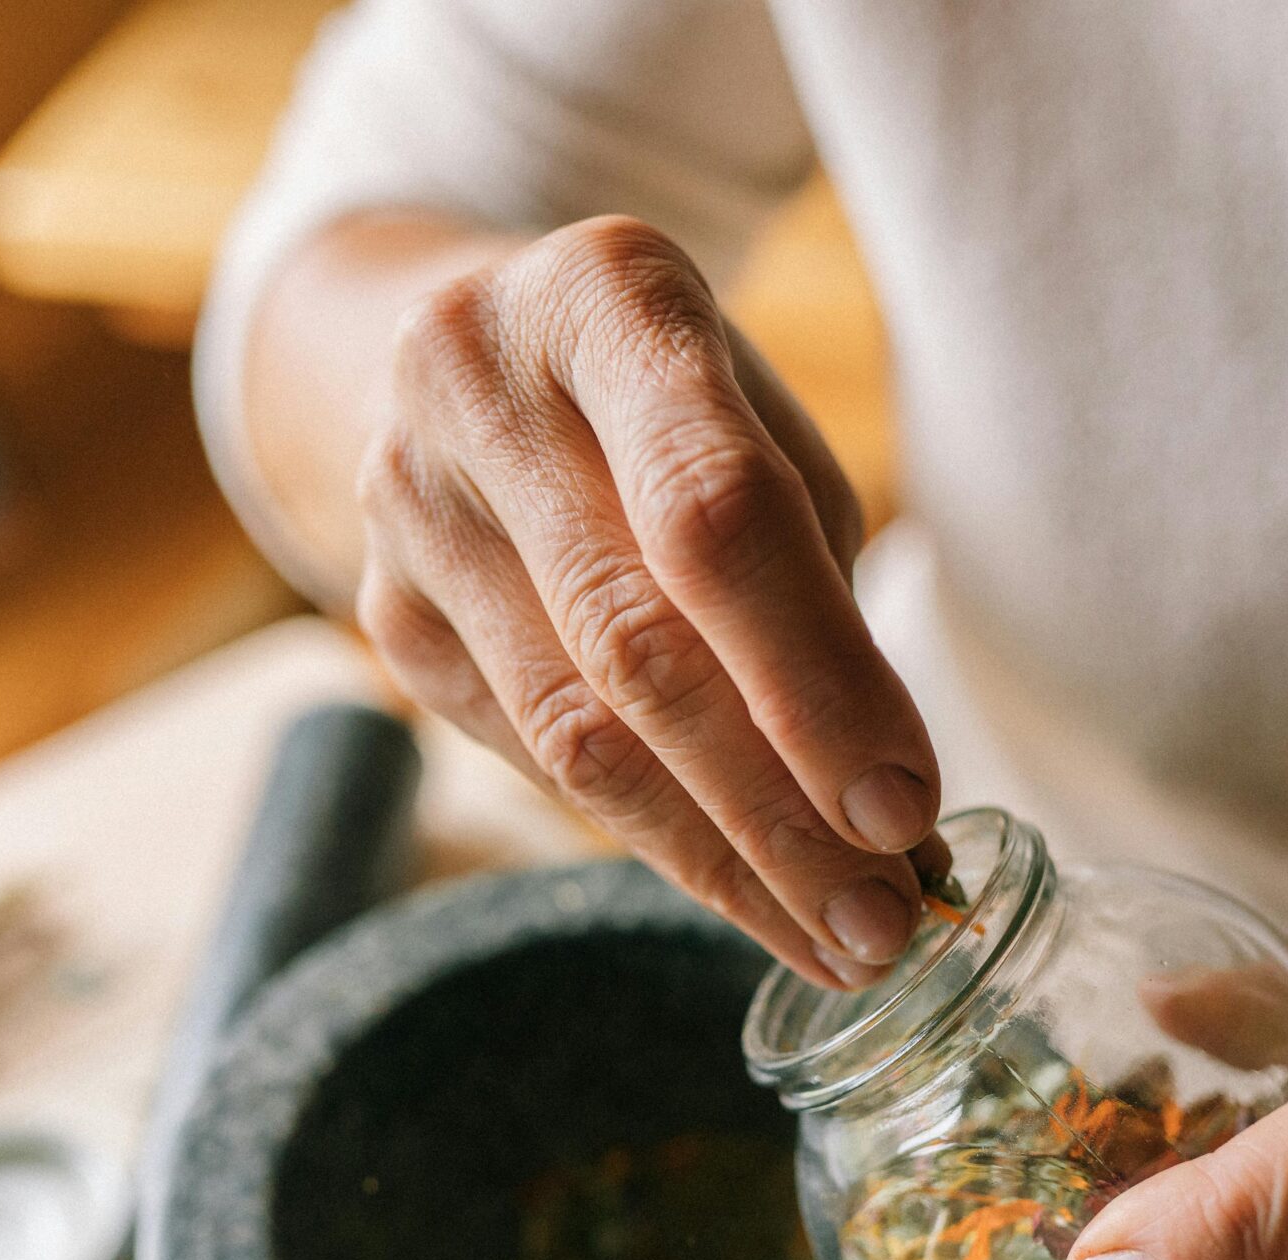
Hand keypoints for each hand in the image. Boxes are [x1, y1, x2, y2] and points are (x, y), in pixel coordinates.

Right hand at [352, 214, 939, 986]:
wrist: (471, 352)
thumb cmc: (670, 398)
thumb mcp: (759, 416)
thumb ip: (812, 577)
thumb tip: (888, 810)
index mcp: (605, 295)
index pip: (713, 514)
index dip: (814, 678)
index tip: (905, 810)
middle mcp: (473, 386)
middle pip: (636, 645)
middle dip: (779, 811)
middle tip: (886, 924)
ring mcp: (405, 507)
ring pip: (572, 736)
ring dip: (719, 859)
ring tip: (835, 937)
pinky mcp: (382, 615)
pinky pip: (531, 759)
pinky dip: (651, 835)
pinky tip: (742, 882)